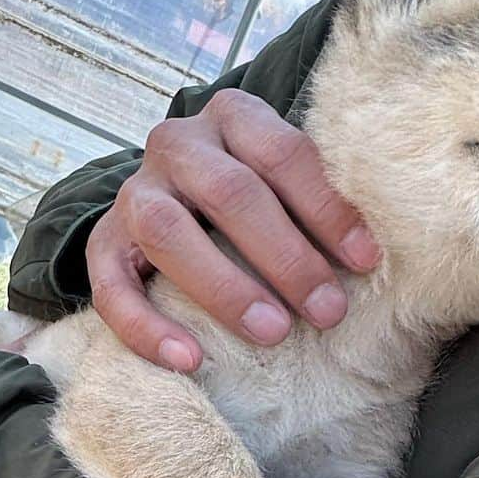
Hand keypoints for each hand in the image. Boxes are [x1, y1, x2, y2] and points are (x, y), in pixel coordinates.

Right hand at [86, 90, 381, 371]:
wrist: (175, 199)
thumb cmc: (260, 200)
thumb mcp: (290, 184)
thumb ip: (321, 203)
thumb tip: (373, 258)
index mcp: (233, 117)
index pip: (283, 154)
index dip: (326, 209)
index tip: (365, 262)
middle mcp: (177, 144)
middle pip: (229, 193)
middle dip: (285, 257)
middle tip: (327, 312)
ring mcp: (134, 193)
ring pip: (167, 233)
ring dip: (225, 287)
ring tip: (272, 333)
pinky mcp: (104, 244)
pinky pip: (112, 287)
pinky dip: (148, 327)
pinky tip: (189, 360)